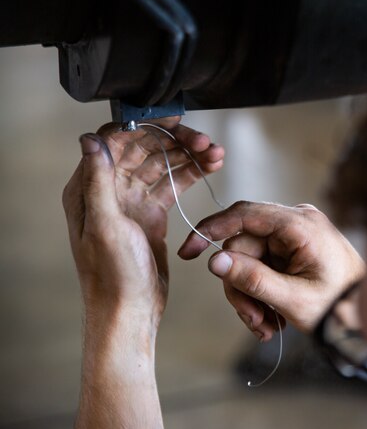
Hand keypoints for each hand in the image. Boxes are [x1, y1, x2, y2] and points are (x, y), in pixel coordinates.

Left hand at [62, 117, 224, 323]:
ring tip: (216, 153)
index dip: (145, 126)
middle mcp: (110, 189)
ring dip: (188, 155)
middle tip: (204, 141)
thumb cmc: (113, 274)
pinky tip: (210, 166)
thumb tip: (89, 139)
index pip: (116, 141)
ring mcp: (133, 201)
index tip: (175, 119)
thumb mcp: (104, 225)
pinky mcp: (152, 213)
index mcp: (90, 188)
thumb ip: (98, 180)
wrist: (131, 309)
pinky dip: (191, 173)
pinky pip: (173, 184)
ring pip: (163, 164)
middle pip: (144, 149)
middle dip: (175, 141)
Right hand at [177, 201, 364, 339]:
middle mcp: (296, 222)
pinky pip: (262, 267)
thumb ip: (252, 279)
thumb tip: (214, 261)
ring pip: (248, 261)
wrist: (365, 318)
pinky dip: (262, 294)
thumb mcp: (293, 299)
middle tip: (254, 321)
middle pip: (242, 247)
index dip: (211, 230)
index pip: (245, 214)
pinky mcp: (293, 250)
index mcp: (301, 224)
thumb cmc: (340, 306)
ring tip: (267, 327)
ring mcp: (294, 236)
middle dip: (241, 287)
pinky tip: (273, 320)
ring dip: (251, 297)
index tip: (189, 252)